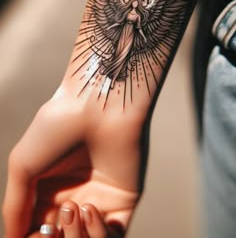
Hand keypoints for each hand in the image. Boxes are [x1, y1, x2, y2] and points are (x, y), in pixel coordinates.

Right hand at [2, 93, 144, 237]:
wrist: (95, 107)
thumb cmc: (57, 128)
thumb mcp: (23, 166)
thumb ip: (16, 207)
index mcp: (47, 193)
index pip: (37, 232)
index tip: (36, 232)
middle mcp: (73, 199)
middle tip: (52, 226)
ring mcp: (99, 202)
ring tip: (73, 210)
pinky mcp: (123, 201)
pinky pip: (114, 237)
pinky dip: (99, 235)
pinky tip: (90, 207)